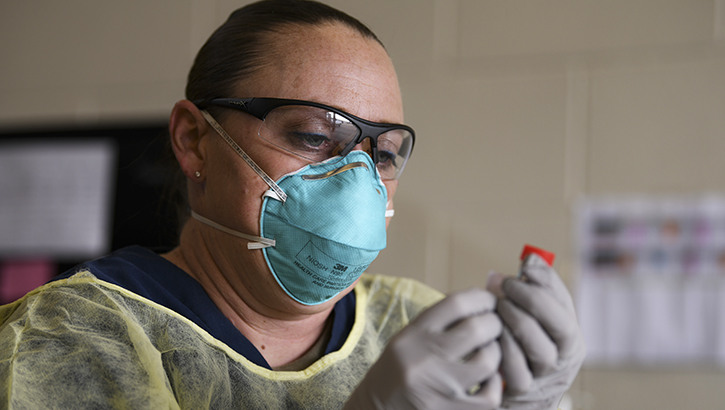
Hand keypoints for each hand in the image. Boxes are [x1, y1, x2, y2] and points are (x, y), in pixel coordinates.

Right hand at [344, 288, 503, 409]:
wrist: (376, 409)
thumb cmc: (399, 370)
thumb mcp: (410, 338)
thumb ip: (441, 321)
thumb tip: (483, 302)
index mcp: (413, 335)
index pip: (456, 304)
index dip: (482, 298)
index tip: (490, 301)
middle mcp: (424, 359)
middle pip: (477, 328)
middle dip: (494, 324)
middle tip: (495, 326)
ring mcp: (439, 388)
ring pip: (488, 362)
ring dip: (495, 353)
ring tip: (488, 352)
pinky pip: (490, 396)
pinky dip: (494, 385)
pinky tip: (486, 381)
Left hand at [492, 254, 585, 409]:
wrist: (508, 397)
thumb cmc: (519, 348)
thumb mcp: (533, 320)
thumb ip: (535, 290)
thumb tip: (528, 259)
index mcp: (570, 340)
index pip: (565, 307)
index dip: (544, 284)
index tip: (522, 268)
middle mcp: (563, 361)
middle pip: (557, 325)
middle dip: (528, 298)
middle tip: (504, 285)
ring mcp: (544, 379)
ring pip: (535, 345)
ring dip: (512, 319)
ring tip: (496, 305)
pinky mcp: (521, 393)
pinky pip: (511, 365)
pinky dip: (499, 343)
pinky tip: (488, 331)